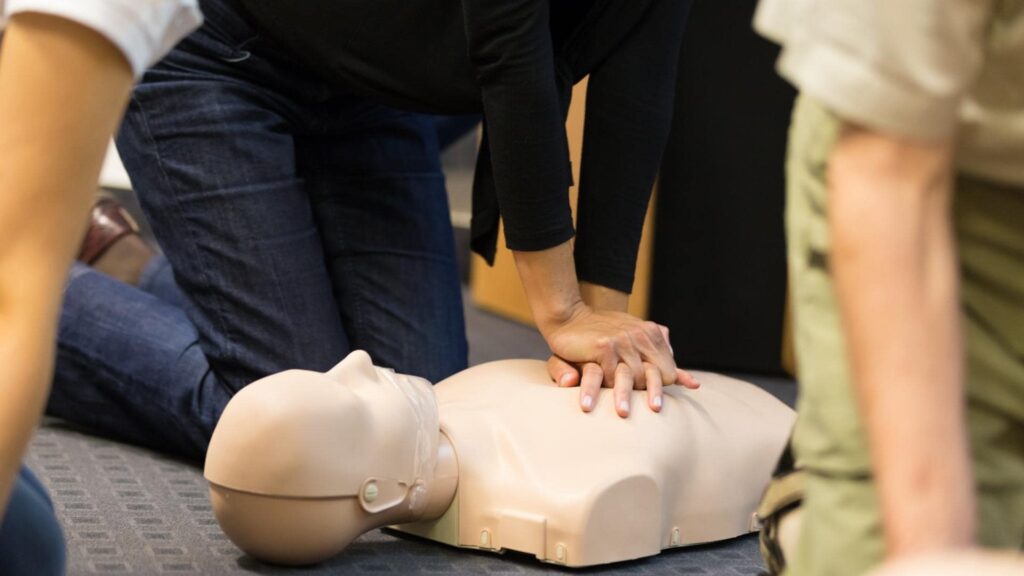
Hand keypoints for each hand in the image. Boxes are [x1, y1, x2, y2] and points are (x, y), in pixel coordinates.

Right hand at [542, 305, 698, 416]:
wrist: (570, 316)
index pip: (667, 367)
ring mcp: (621, 341)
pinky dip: (599, 389)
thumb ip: (662, 358)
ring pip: (630, 376)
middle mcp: (639, 336)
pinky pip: (606, 373)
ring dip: (624, 397)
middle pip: (652, 373)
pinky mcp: (603, 347)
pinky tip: (591, 403)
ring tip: (623, 414)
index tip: (657, 403)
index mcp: (651, 334)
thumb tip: (693, 383)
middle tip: (654, 410)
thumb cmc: (605, 333)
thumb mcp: (637, 340)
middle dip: (652, 393)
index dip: (661, 386)